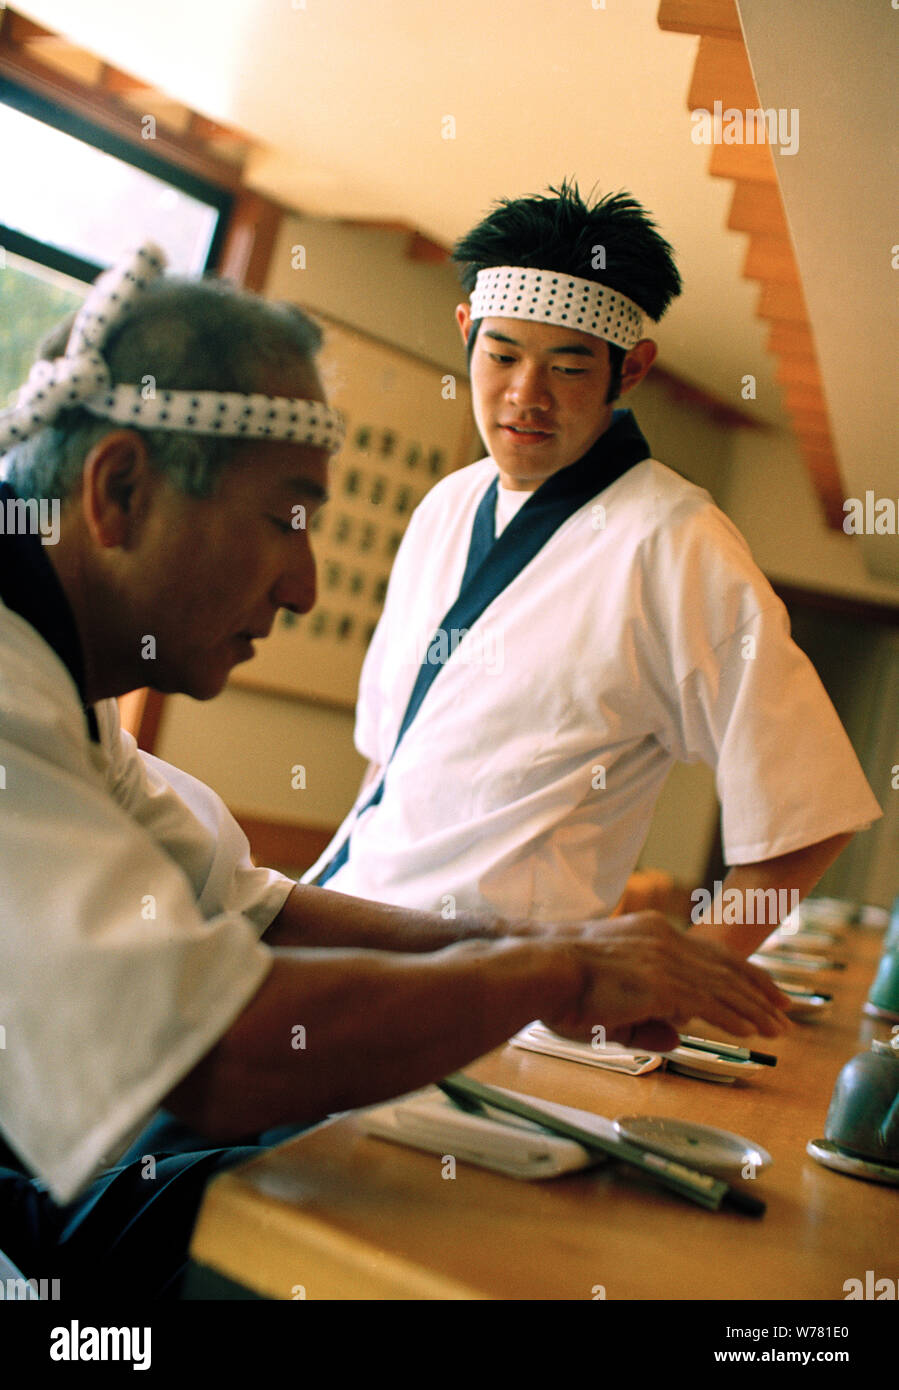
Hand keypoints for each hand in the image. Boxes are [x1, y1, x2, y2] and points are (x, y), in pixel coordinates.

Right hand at [542, 911, 790, 1051]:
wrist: (543, 968)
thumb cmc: (563, 985)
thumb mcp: (611, 999)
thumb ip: (648, 1020)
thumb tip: (679, 1038)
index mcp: (651, 933)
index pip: (708, 952)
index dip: (741, 971)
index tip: (763, 987)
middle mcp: (664, 940)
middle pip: (725, 966)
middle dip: (760, 988)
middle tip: (787, 1005)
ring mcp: (664, 961)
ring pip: (723, 987)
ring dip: (755, 1008)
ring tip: (780, 1025)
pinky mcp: (660, 984)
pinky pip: (707, 1004)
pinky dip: (732, 1017)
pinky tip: (751, 1031)